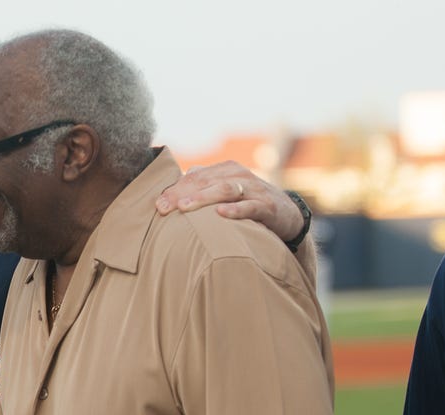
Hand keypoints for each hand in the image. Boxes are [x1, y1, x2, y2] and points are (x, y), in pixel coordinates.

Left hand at [156, 161, 305, 242]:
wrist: (287, 213)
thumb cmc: (247, 202)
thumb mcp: (225, 190)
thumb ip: (203, 186)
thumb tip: (174, 185)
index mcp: (225, 170)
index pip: (194, 177)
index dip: (174, 189)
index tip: (157, 205)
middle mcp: (238, 176)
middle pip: (206, 181)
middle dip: (182, 193)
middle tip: (163, 207)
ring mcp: (254, 190)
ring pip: (225, 189)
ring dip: (203, 198)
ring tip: (184, 208)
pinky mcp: (267, 206)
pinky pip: (250, 207)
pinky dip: (235, 210)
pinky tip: (220, 214)